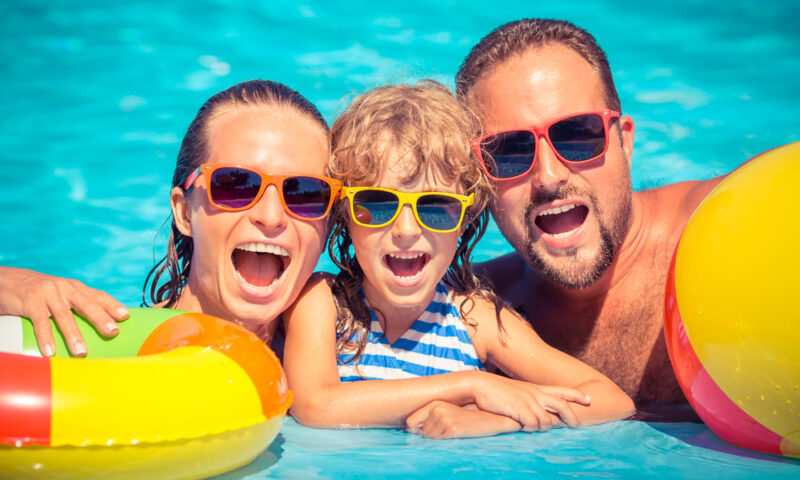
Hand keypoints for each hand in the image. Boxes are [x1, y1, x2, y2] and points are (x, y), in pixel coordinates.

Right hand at [0, 267, 127, 355]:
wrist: (8, 281)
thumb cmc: (40, 294)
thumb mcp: (61, 294)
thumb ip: (76, 305)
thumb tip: (99, 325)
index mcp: (75, 288)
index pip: (98, 295)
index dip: (112, 305)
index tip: (125, 316)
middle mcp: (64, 288)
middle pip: (86, 304)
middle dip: (100, 318)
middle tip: (112, 332)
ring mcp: (47, 294)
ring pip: (64, 315)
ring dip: (73, 334)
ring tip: (81, 351)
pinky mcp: (30, 302)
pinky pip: (40, 322)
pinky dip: (46, 337)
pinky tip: (50, 351)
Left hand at [406, 401, 520, 438]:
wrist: (488, 419)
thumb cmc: (465, 417)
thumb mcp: (447, 412)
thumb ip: (429, 417)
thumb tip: (409, 428)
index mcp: (434, 403)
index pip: (410, 421)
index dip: (414, 430)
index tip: (420, 431)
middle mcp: (437, 409)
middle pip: (420, 432)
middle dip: (429, 434)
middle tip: (444, 430)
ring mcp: (444, 418)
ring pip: (429, 437)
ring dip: (438, 437)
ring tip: (451, 430)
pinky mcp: (452, 428)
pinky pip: (439, 440)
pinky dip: (444, 440)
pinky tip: (455, 432)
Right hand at [470, 373, 590, 431]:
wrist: (479, 385)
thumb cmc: (496, 391)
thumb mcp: (517, 392)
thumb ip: (529, 399)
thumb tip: (538, 412)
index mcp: (535, 388)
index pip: (562, 390)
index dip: (577, 395)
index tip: (589, 399)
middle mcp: (535, 393)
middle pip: (562, 405)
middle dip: (572, 417)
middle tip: (576, 425)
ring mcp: (528, 401)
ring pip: (547, 421)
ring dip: (541, 427)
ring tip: (531, 426)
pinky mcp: (519, 409)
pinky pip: (532, 425)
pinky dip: (529, 429)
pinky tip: (521, 426)